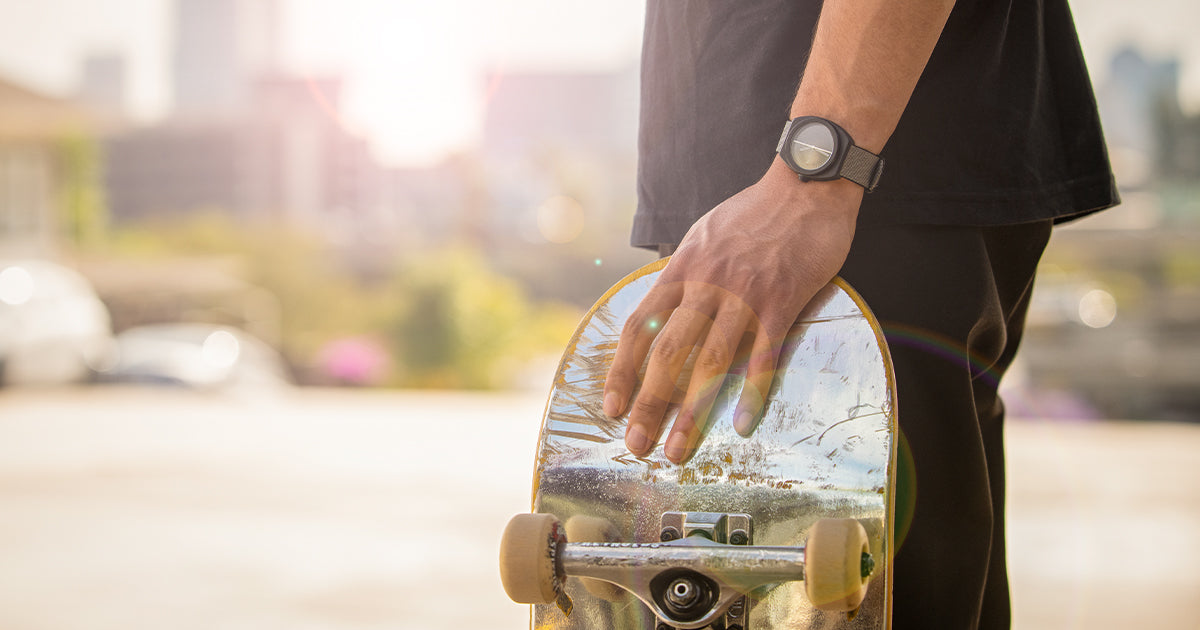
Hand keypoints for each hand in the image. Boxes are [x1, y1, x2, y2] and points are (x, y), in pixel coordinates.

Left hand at [603, 161, 862, 463]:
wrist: (806, 185)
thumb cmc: (754, 212)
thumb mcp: (703, 236)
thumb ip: (683, 275)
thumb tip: (664, 309)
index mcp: (682, 270)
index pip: (638, 328)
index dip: (621, 371)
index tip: (611, 408)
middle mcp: (706, 285)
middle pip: (667, 353)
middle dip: (648, 403)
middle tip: (637, 445)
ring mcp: (745, 294)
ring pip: (710, 361)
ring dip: (691, 411)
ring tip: (678, 450)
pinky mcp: (783, 300)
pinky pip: (764, 354)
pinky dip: (751, 392)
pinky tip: (741, 424)